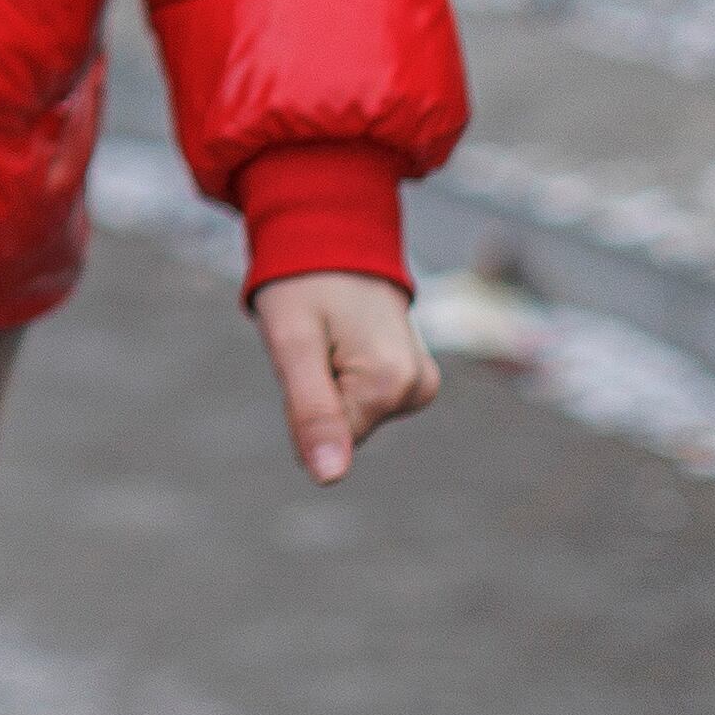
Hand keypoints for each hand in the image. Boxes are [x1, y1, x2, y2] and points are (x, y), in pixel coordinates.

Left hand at [249, 273, 439, 485]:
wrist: (333, 234)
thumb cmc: (303, 284)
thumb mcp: (292, 345)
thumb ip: (311, 412)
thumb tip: (328, 479)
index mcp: (391, 383)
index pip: (329, 439)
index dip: (300, 406)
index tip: (305, 358)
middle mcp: (417, 388)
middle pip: (346, 428)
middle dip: (317, 395)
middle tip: (315, 342)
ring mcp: (421, 384)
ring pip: (355, 416)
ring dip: (330, 384)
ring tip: (330, 337)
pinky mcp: (416, 379)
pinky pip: (366, 399)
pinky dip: (345, 378)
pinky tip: (346, 342)